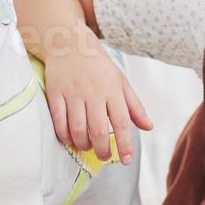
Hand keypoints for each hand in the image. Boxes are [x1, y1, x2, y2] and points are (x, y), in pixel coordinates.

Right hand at [44, 31, 152, 164]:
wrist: (70, 44)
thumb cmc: (99, 67)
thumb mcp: (121, 82)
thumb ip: (135, 107)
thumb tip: (148, 127)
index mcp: (112, 91)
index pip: (121, 122)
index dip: (124, 144)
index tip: (126, 160)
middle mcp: (93, 93)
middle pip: (98, 130)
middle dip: (102, 150)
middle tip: (104, 157)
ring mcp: (73, 94)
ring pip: (77, 128)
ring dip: (83, 144)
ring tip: (87, 147)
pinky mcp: (56, 94)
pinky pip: (59, 121)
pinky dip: (64, 135)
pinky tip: (70, 139)